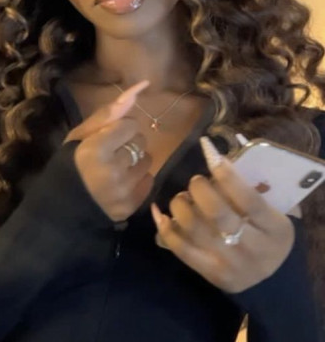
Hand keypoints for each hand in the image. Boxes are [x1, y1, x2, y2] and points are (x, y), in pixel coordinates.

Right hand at [63, 80, 153, 221]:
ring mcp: (124, 190)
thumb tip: (137, 90)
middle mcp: (113, 170)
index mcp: (96, 149)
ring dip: (135, 161)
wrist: (61, 207)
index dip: (119, 129)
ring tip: (116, 168)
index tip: (106, 138)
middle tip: (111, 153)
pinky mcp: (132, 206)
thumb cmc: (69, 164)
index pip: (130, 124)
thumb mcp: (80, 135)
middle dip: (128, 143)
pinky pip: (149, 180)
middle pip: (141, 141)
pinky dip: (138, 179)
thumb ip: (107, 114)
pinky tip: (121, 183)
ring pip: (147, 160)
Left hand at [151, 137, 294, 292]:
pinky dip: (166, 228)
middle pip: (217, 213)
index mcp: (276, 229)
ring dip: (180, 205)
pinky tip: (160, 213)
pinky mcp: (212, 274)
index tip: (211, 156)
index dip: (226, 175)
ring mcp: (232, 264)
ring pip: (195, 229)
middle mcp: (255, 249)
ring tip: (182, 199)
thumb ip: (251, 187)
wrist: (272, 279)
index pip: (248, 199)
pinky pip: (181, 249)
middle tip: (196, 181)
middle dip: (199, 189)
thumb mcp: (273, 211)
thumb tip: (216, 158)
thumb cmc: (267, 232)